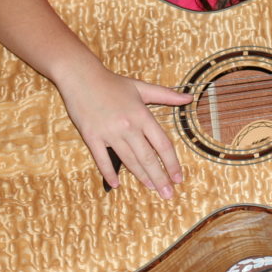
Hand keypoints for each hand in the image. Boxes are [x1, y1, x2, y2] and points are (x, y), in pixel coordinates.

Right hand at [57, 66, 192, 198]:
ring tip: (152, 189)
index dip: (172, 163)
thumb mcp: (142, 87)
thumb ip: (166, 95)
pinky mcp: (91, 137)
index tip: (178, 178)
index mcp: (142, 115)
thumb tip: (189, 98)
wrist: (81, 77)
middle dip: (159, 177)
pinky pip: (102, 159)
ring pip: (128, 160)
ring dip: (141, 177)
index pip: (162, 144)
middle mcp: (128, 127)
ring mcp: (109, 133)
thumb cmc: (113, 82)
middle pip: (148, 157)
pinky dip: (109, 172)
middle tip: (168, 194)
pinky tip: (116, 184)